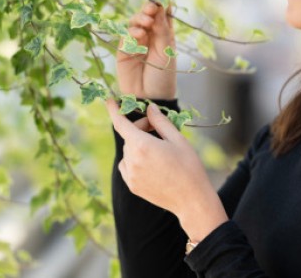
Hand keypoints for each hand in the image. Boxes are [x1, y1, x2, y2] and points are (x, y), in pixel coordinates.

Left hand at [107, 100, 227, 242]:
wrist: (192, 200)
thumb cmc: (189, 167)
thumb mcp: (178, 140)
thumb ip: (160, 121)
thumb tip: (149, 107)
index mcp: (142, 145)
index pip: (120, 123)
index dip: (113, 110)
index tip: (109, 101)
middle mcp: (132, 160)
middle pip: (128, 136)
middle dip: (140, 128)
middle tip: (157, 128)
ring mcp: (130, 175)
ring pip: (128, 151)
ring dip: (138, 145)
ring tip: (158, 148)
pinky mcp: (132, 186)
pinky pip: (127, 166)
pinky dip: (134, 159)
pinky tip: (151, 162)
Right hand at [116, 1, 175, 99]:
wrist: (151, 98)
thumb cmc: (163, 76)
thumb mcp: (167, 50)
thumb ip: (163, 28)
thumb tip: (162, 4)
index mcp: (162, 35)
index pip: (160, 15)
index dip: (158, 7)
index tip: (160, 2)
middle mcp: (148, 37)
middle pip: (145, 16)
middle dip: (147, 10)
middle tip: (151, 8)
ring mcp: (135, 43)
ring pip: (133, 24)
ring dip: (139, 19)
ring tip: (147, 22)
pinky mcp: (123, 51)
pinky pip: (125, 37)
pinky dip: (132, 32)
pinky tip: (140, 34)